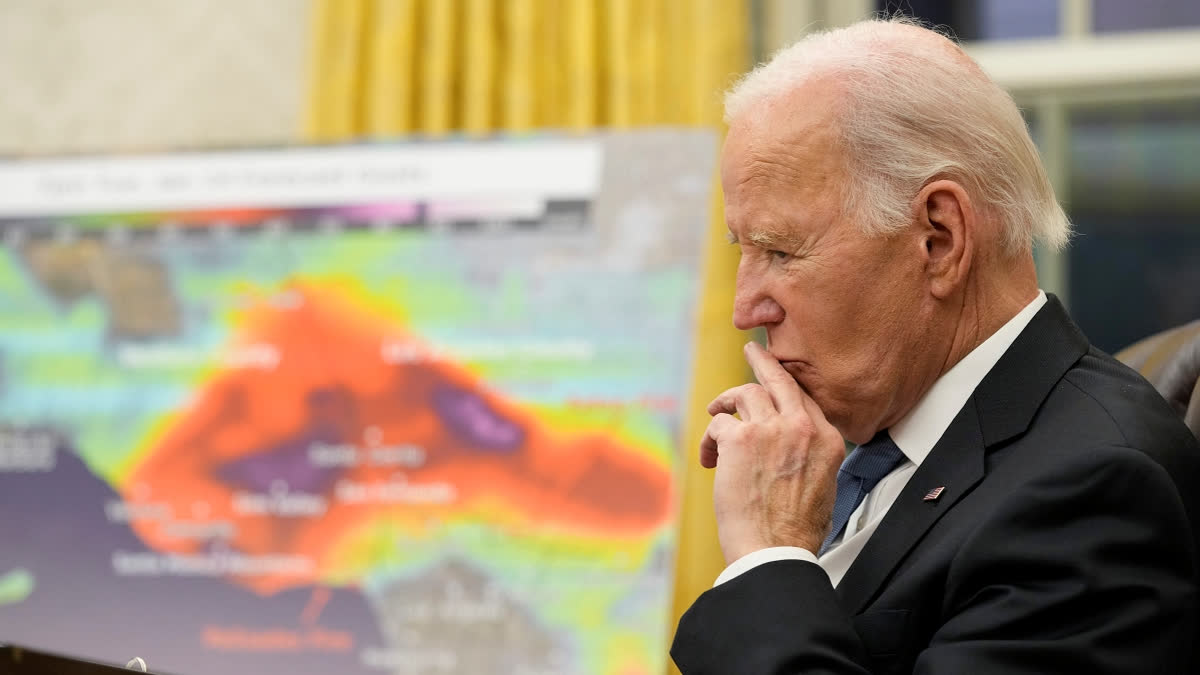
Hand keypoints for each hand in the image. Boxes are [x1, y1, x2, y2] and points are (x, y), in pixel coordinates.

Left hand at [701, 341, 845, 563]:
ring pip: (743, 395)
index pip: (804, 399)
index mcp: (827, 441)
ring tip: (716, 415)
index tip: (774, 381)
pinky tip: (709, 458)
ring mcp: (770, 429)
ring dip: (725, 404)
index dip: (786, 388)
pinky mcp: (739, 439)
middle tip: (752, 350)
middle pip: (779, 381)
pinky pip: (719, 424)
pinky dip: (710, 440)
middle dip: (763, 361)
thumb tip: (792, 452)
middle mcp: (802, 428)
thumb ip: (810, 458)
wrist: (775, 551)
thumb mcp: (822, 487)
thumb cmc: (793, 531)